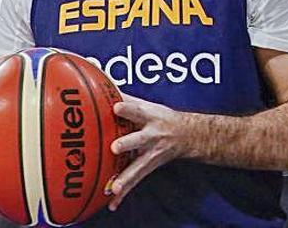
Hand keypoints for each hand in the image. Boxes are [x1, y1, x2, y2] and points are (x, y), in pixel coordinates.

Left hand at [107, 94, 188, 211]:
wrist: (187, 135)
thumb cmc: (160, 117)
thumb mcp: (148, 105)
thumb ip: (126, 98)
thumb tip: (100, 85)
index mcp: (150, 117)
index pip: (138, 110)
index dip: (128, 108)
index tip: (116, 107)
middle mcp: (151, 135)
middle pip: (139, 139)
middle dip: (127, 144)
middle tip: (115, 148)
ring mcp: (151, 154)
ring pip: (137, 167)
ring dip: (125, 178)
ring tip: (114, 188)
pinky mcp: (148, 167)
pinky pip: (134, 182)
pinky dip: (124, 193)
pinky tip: (112, 203)